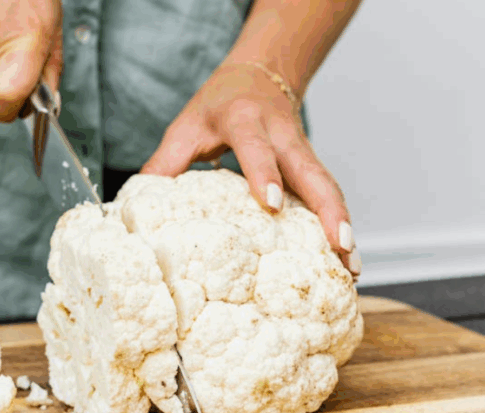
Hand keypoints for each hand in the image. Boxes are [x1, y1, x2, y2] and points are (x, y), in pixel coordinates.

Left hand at [141, 63, 359, 276]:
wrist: (258, 75)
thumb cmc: (218, 105)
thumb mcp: (186, 126)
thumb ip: (163, 165)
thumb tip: (132, 210)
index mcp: (246, 120)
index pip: (255, 146)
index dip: (264, 172)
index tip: (270, 202)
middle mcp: (282, 135)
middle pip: (312, 171)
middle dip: (329, 209)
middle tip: (341, 244)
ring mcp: (302, 152)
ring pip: (328, 187)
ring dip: (342, 225)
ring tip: (352, 266)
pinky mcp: (312, 167)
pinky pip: (329, 196)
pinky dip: (340, 225)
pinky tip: (349, 258)